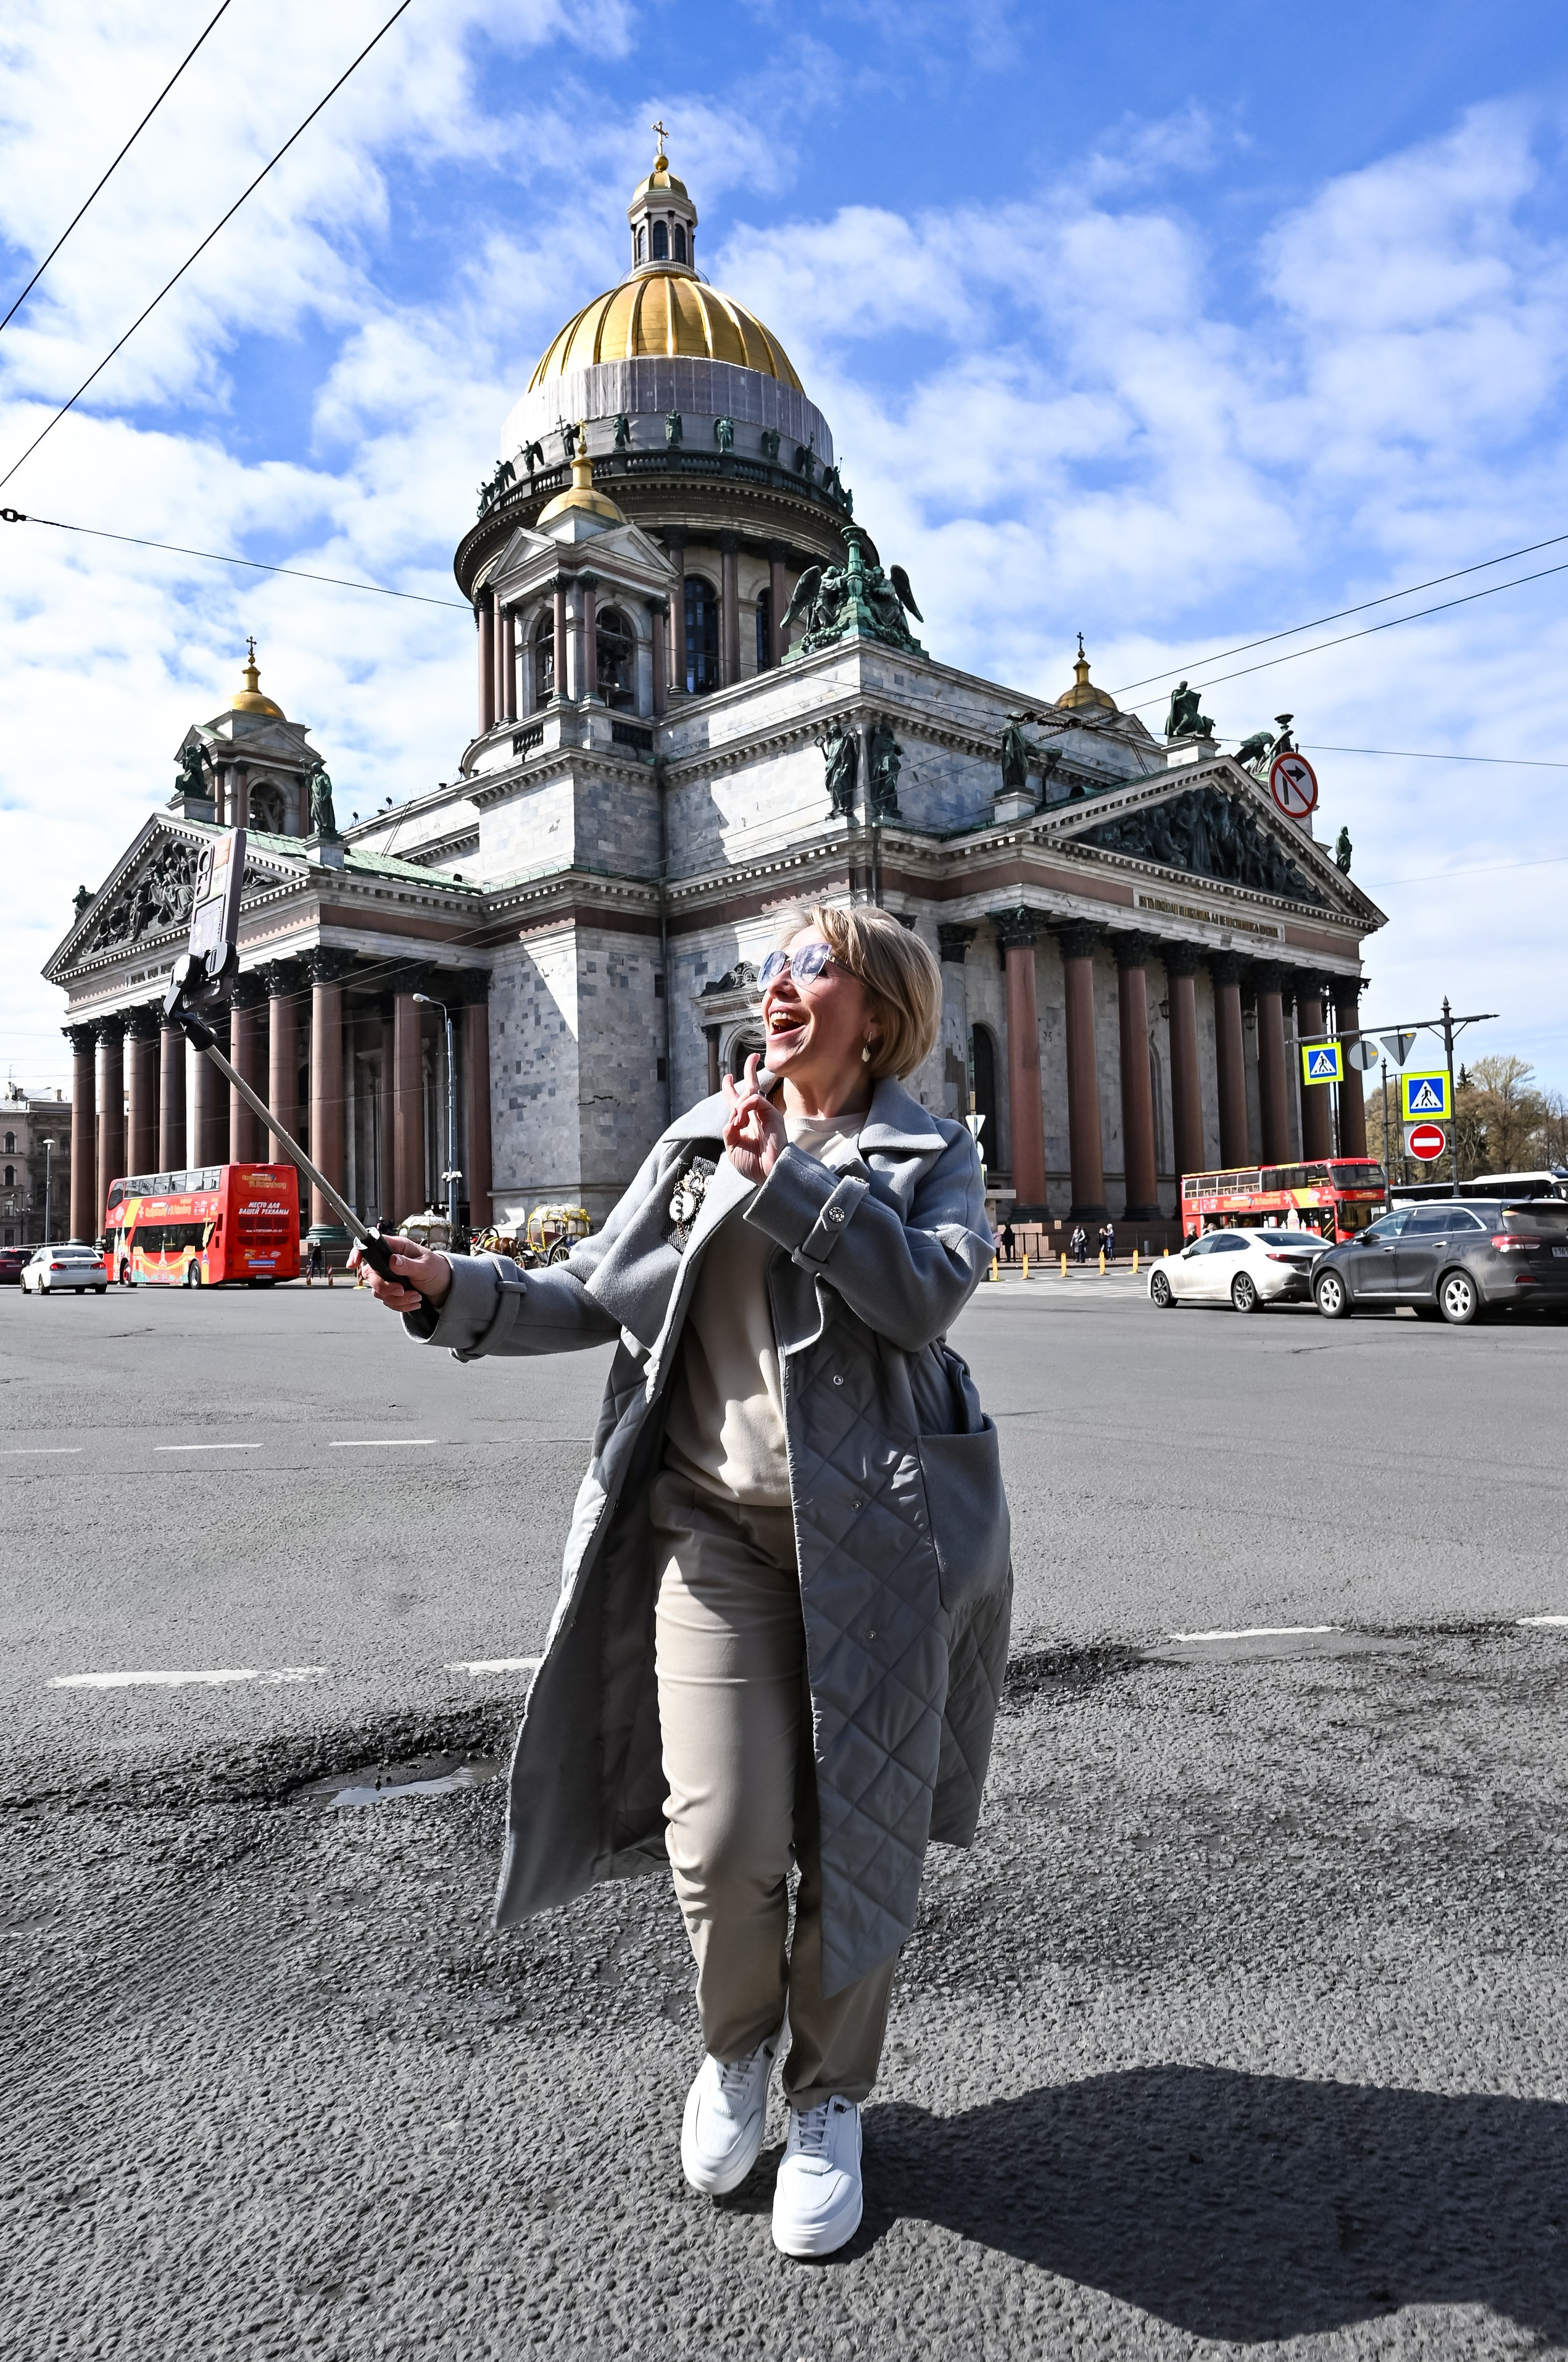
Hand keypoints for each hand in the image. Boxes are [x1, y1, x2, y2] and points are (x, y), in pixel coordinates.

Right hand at [351, 1237, 452, 1313]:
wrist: (444, 1286)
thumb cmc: (437, 1269)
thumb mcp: (426, 1266)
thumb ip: (408, 1264)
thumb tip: (393, 1260)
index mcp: (396, 1248)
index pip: (371, 1246)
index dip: (358, 1253)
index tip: (354, 1264)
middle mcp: (389, 1261)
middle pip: (370, 1274)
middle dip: (385, 1287)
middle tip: (402, 1291)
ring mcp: (389, 1276)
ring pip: (378, 1291)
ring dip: (397, 1299)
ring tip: (416, 1296)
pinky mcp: (391, 1290)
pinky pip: (387, 1301)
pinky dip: (400, 1305)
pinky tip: (415, 1302)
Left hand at [723, 1054, 786, 1183]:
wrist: (769, 1174)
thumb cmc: (753, 1165)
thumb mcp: (732, 1147)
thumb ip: (729, 1130)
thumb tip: (732, 1116)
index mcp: (746, 1124)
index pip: (738, 1101)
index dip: (730, 1088)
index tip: (726, 1077)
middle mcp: (756, 1116)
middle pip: (751, 1087)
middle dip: (750, 1070)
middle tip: (753, 1056)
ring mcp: (765, 1114)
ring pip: (751, 1091)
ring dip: (737, 1105)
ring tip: (737, 1122)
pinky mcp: (772, 1114)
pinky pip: (754, 1100)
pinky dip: (744, 1107)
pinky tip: (742, 1120)